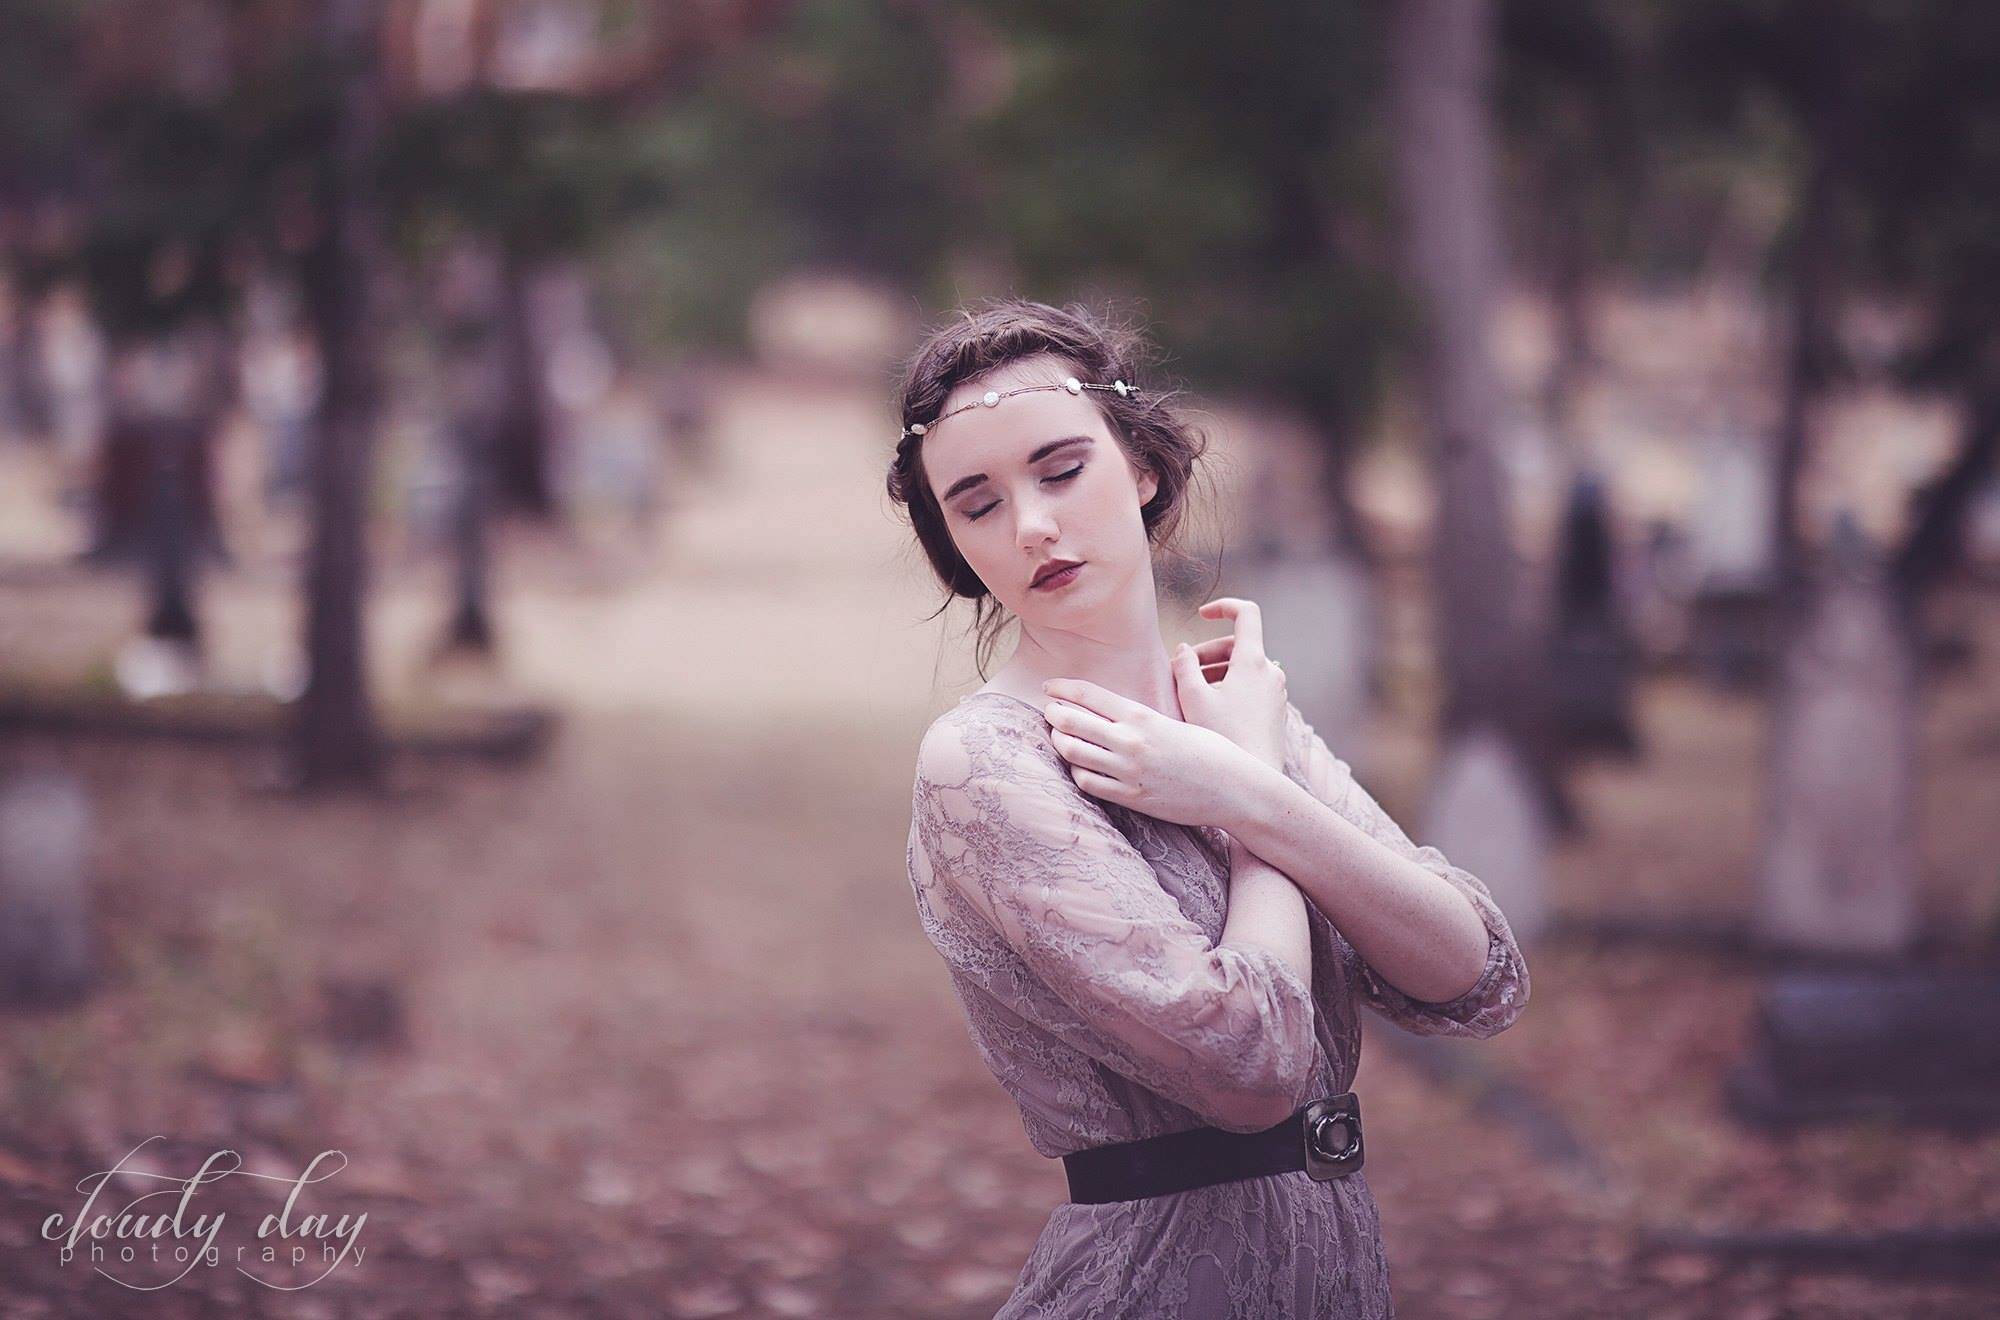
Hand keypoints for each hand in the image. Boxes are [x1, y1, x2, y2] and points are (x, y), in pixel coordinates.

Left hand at [1040, 677, 1267, 829]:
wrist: (1233, 788)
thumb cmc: (1211, 751)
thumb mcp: (1176, 720)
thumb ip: (1142, 715)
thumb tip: (1116, 706)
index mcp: (1143, 716)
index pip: (1089, 695)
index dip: (1063, 689)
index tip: (1050, 687)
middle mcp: (1131, 741)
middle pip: (1072, 722)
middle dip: (1054, 714)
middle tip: (1048, 711)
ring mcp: (1128, 771)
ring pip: (1073, 753)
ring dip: (1060, 742)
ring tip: (1058, 737)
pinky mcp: (1131, 797)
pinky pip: (1088, 783)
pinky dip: (1077, 772)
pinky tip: (1079, 766)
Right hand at [1174, 597, 1288, 770]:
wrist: (1256, 779)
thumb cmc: (1223, 738)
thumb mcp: (1192, 698)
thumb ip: (1184, 665)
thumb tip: (1184, 648)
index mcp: (1253, 662)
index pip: (1246, 613)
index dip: (1223, 607)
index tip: (1201, 615)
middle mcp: (1271, 672)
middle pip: (1237, 645)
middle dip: (1207, 652)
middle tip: (1180, 671)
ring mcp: (1275, 692)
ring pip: (1242, 668)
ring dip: (1215, 672)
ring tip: (1189, 693)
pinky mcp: (1274, 711)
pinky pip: (1250, 687)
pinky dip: (1228, 688)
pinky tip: (1207, 710)